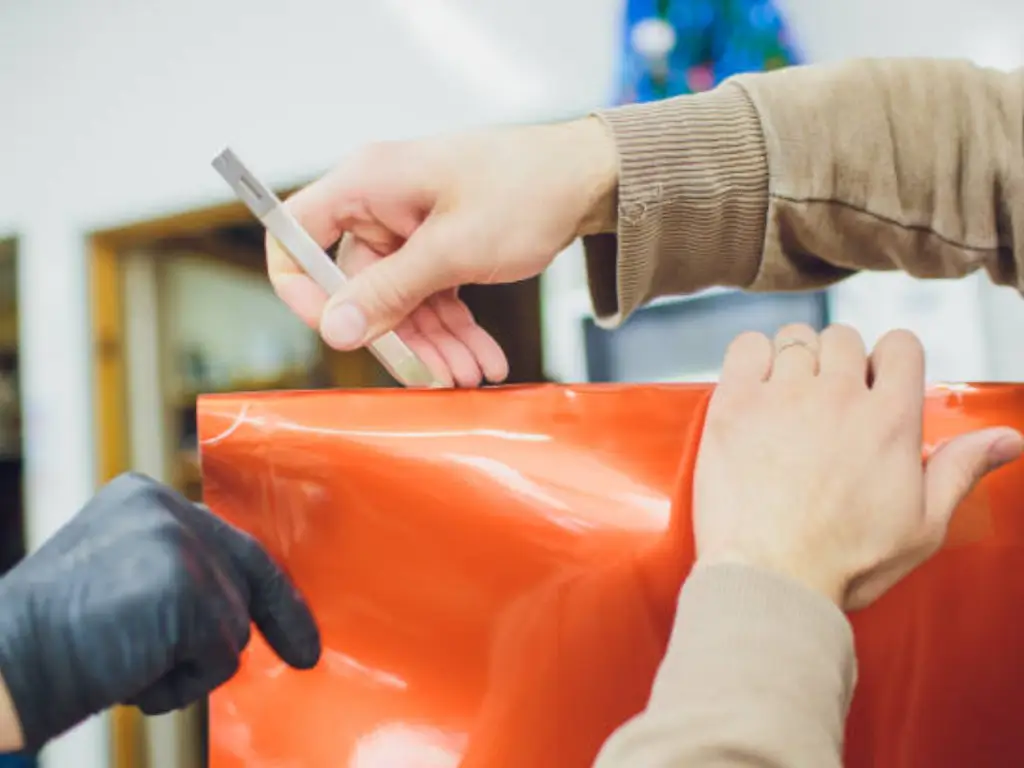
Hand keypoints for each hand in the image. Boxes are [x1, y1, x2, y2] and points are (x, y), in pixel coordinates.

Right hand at [0, 473, 319, 751]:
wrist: (2, 665)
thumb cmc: (52, 639)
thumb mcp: (114, 579)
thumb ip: (172, 574)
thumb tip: (235, 609)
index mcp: (143, 496)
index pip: (226, 537)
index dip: (266, 583)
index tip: (297, 620)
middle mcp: (165, 507)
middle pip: (244, 573)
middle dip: (277, 617)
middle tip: (305, 654)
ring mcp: (180, 545)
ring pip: (233, 623)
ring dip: (191, 662)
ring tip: (126, 661)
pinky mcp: (190, 590)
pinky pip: (222, 656)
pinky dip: (183, 683)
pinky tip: (131, 674)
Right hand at [267, 117, 617, 387]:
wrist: (588, 177)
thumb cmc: (525, 189)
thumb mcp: (453, 249)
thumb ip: (389, 291)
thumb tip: (334, 329)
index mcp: (366, 184)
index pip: (295, 235)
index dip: (302, 289)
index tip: (337, 331)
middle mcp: (380, 204)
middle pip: (358, 285)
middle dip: (401, 337)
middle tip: (438, 378)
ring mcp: (411, 227)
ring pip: (402, 300)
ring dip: (435, 343)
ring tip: (471, 376)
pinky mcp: (440, 245)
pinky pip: (432, 296)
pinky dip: (455, 328)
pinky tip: (482, 358)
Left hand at [693, 324, 1023, 609]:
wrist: (770, 579)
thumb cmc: (845, 563)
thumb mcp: (922, 526)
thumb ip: (961, 470)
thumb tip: (1008, 439)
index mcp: (890, 421)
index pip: (901, 345)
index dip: (888, 361)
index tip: (872, 388)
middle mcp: (838, 397)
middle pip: (843, 337)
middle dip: (837, 361)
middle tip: (824, 403)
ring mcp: (783, 397)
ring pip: (795, 339)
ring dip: (794, 360)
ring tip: (786, 400)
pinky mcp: (734, 405)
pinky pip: (746, 346)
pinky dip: (751, 356)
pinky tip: (753, 387)